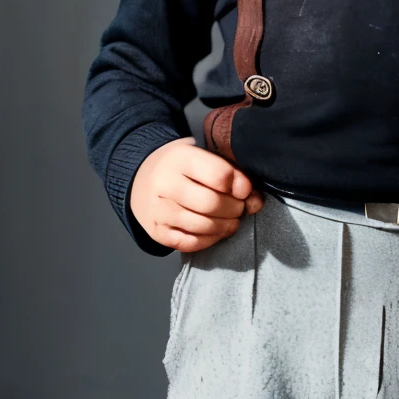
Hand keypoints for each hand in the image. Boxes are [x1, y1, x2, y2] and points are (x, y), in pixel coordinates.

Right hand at [129, 136, 263, 250]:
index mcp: (180, 158)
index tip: (246, 189)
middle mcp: (164, 183)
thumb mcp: (204, 155)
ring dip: (225, 226)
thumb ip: (231, 172)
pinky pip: (189, 243)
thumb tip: (255, 201)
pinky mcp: (156, 231)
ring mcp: (157, 210)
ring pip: (201, 226)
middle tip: (240, 207)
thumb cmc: (183, 166)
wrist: (143, 176)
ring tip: (232, 220)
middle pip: (211, 204)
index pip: (219, 175)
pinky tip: (216, 231)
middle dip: (235, 209)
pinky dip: (209, 240)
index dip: (240, 186)